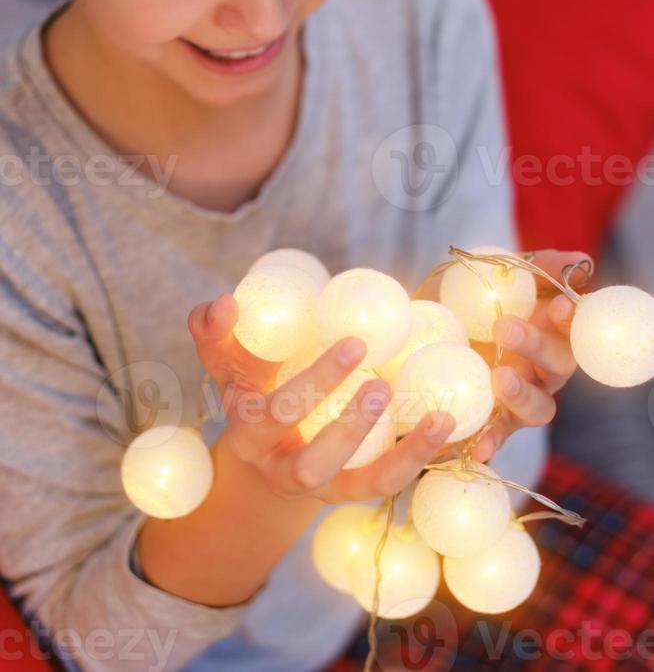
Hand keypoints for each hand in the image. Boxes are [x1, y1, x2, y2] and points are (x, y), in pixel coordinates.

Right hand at [189, 294, 454, 502]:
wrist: (261, 460)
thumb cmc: (250, 393)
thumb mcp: (229, 365)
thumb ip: (217, 333)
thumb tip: (224, 302)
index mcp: (248, 433)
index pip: (269, 414)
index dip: (309, 383)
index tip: (351, 341)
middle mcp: (280, 467)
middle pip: (310, 457)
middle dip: (348, 422)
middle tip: (378, 371)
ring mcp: (318, 485)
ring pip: (352, 479)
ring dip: (395, 451)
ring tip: (432, 413)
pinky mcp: (347, 492)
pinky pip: (383, 483)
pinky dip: (415, 456)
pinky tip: (443, 424)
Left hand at [470, 249, 590, 461]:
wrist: (417, 336)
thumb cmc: (462, 301)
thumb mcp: (488, 274)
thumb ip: (534, 268)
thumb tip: (580, 260)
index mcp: (546, 331)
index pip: (573, 326)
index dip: (572, 318)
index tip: (559, 304)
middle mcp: (539, 368)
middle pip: (557, 364)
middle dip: (536, 345)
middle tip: (505, 328)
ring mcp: (517, 397)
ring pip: (539, 407)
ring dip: (522, 394)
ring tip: (499, 378)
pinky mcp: (491, 421)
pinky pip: (497, 437)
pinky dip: (491, 443)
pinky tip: (479, 448)